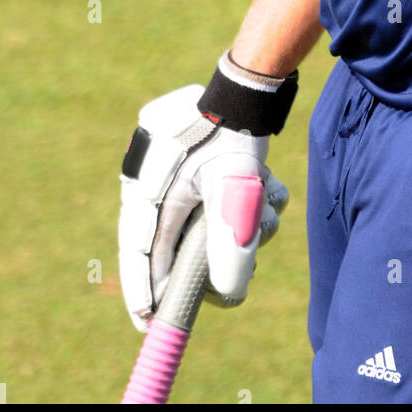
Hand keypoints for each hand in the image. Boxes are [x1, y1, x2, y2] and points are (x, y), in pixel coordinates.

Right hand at [118, 84, 288, 332]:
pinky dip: (240, 204)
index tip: (148, 325)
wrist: (248, 86)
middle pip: (175, 240)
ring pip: (200, 219)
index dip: (144, 292)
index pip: (140, 254)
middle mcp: (150, 182)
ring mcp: (168, 170)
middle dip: (213, 255)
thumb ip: (231, 245)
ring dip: (238, 224)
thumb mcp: (237, 193)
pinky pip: (211, 197)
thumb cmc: (235, 137)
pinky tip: (271, 191)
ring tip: (270, 211)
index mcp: (149, 191)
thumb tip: (227, 297)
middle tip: (238, 272)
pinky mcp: (190, 161)